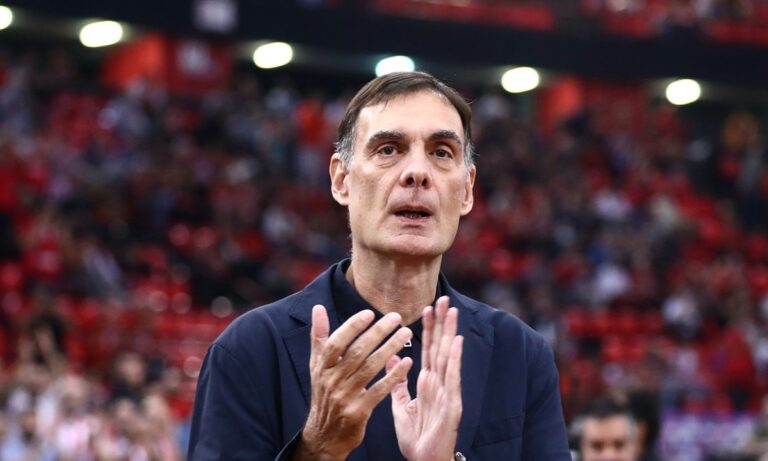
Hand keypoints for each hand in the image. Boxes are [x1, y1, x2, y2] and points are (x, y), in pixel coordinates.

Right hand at [296, 305, 413, 460]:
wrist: (324, 434)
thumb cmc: (324, 393)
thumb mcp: (316, 366)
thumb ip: (319, 336)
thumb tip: (318, 307)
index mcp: (322, 367)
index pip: (336, 342)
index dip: (352, 327)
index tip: (370, 313)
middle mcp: (331, 381)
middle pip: (357, 352)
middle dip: (378, 333)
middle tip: (396, 317)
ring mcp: (345, 397)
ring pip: (370, 368)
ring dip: (390, 348)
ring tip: (405, 333)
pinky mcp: (359, 412)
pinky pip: (380, 390)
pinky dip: (394, 376)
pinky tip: (407, 362)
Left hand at [388, 296, 462, 460]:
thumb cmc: (416, 438)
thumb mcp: (402, 406)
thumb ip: (398, 382)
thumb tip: (393, 356)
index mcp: (427, 382)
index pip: (428, 349)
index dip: (429, 328)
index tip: (428, 306)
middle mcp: (439, 383)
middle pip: (441, 347)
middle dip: (442, 323)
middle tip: (444, 298)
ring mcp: (447, 392)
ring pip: (448, 357)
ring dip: (450, 333)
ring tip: (451, 312)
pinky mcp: (452, 404)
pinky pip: (452, 378)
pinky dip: (454, 359)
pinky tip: (456, 342)